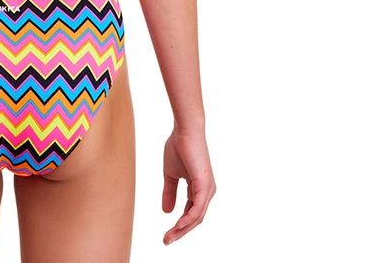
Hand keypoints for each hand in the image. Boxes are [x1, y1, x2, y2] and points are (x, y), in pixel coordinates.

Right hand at [161, 127, 215, 244]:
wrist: (184, 130)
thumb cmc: (178, 147)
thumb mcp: (170, 174)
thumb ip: (169, 192)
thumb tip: (166, 212)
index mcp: (198, 189)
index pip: (190, 213)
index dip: (178, 225)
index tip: (166, 235)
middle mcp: (206, 192)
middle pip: (194, 219)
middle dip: (180, 231)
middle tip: (166, 241)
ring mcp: (207, 189)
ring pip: (197, 217)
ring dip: (182, 229)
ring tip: (169, 236)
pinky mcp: (205, 185)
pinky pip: (198, 209)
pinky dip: (188, 219)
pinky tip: (178, 225)